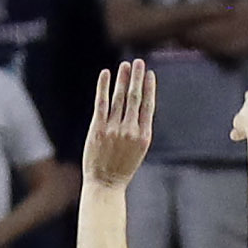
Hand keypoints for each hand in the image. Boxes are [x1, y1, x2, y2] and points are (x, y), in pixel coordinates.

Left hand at [83, 62, 156, 187]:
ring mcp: (114, 129)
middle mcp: (130, 130)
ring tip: (125, 65)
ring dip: (123, 79)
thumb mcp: (138, 151)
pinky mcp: (98, 129)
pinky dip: (104, 87)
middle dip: (137, 78)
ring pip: (119, 98)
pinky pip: (102, 103)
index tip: (149, 74)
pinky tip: (106, 74)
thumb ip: (139, 130)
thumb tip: (139, 109)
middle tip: (139, 62)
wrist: (105, 185)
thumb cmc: (121, 169)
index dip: (149, 88)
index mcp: (144, 136)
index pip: (148, 106)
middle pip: (135, 98)